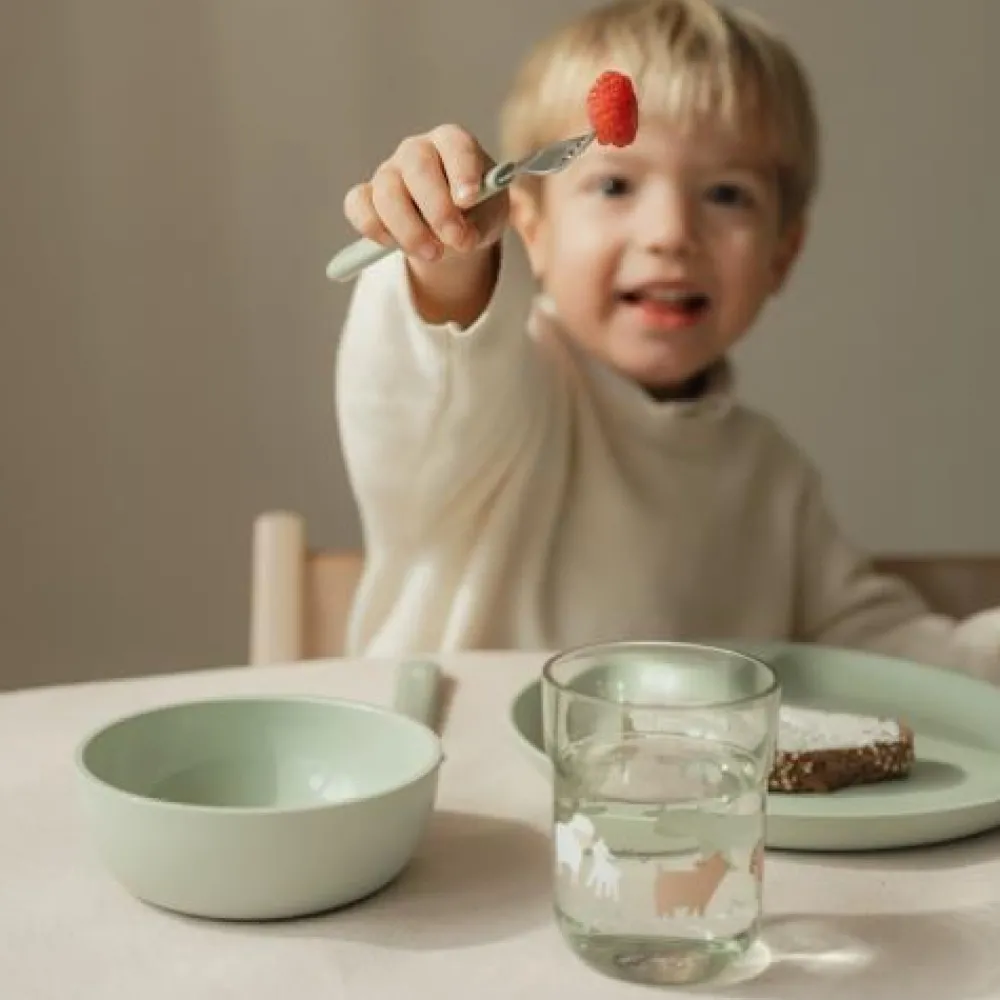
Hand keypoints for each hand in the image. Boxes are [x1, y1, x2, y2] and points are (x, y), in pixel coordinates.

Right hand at [343, 125, 508, 264]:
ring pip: (387, 193)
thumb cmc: (475, 214)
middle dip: (437, 208)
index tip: (469, 199)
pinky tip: (393, 245)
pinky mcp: (365, 196)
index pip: (455, 144)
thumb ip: (480, 227)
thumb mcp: (489, 220)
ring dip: (410, 229)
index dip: (462, 170)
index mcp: (452, 143)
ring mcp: (388, 171)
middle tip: (454, 239)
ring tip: (434, 254)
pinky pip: (358, 206)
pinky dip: (374, 228)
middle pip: (418, 166)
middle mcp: (417, 151)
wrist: (452, 230)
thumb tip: (462, 239)